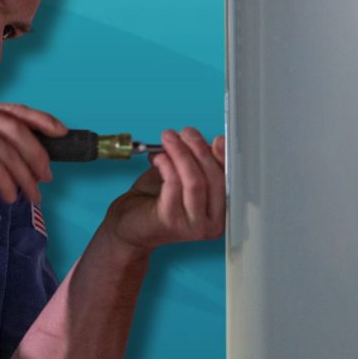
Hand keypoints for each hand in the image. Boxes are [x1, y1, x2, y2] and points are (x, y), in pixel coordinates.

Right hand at [0, 99, 65, 218]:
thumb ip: (2, 150)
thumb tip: (39, 158)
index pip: (14, 111)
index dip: (42, 121)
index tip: (62, 133)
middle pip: (17, 130)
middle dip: (38, 156)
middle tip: (47, 178)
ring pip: (9, 153)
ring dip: (26, 178)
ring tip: (32, 196)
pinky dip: (8, 185)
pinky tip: (9, 197)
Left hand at [103, 128, 225, 250]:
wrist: (128, 225)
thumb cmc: (156, 201)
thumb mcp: (183, 178)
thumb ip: (199, 163)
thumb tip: (208, 140)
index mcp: (221, 213)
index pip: (228, 180)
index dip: (223, 157)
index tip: (215, 139)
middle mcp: (213, 224)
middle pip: (214, 178)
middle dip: (199, 149)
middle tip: (185, 133)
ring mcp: (193, 226)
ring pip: (195, 181)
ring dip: (181, 153)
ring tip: (168, 139)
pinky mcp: (171, 221)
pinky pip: (174, 184)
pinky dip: (167, 164)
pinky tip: (158, 156)